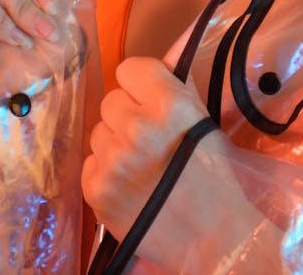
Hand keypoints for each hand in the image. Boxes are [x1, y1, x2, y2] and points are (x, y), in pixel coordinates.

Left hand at [82, 58, 260, 268]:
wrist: (210, 236)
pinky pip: (90, 161)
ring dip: (115, 143)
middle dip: (127, 115)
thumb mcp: (201, 119)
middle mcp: (137, 127)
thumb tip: (154, 66)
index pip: (130, 68)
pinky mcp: (96, 189)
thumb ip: (173, 88)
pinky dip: (106, 171)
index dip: (140, 84)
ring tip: (139, 165)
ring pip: (99, 131)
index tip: (149, 99)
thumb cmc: (212, 174)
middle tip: (147, 138)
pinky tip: (128, 184)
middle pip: (110, 100)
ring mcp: (114, 160)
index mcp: (168, 104)